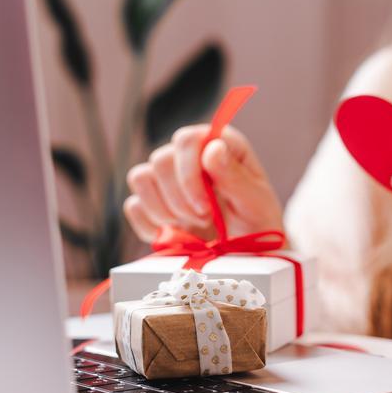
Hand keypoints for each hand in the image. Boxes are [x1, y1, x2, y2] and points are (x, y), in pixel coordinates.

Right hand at [124, 124, 282, 241]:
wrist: (248, 253)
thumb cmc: (258, 223)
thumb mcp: (256, 203)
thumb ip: (236, 177)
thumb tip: (212, 148)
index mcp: (219, 144)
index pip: (186, 139)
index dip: (190, 174)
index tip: (206, 208)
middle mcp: (190, 155)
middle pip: (161, 160)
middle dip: (180, 198)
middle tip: (204, 220)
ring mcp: (169, 178)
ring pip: (141, 178)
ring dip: (164, 210)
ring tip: (192, 226)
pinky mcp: (152, 202)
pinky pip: (133, 205)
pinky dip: (151, 225)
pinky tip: (175, 234)